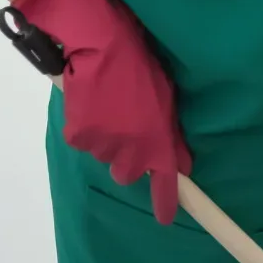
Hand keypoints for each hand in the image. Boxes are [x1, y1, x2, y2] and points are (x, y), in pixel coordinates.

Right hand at [12, 0, 190, 222]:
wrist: (102, 44)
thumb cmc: (138, 66)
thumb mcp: (165, 101)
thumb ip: (170, 136)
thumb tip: (181, 164)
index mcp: (159, 143)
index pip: (166, 184)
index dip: (165, 203)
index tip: (166, 219)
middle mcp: (134, 152)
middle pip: (126, 174)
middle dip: (125, 158)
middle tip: (122, 128)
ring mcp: (106, 146)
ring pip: (103, 155)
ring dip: (104, 137)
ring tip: (105, 104)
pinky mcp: (80, 137)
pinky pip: (81, 140)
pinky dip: (83, 125)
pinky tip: (87, 102)